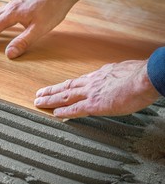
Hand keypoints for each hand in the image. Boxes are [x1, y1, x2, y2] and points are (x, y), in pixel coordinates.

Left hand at [35, 60, 159, 118]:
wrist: (145, 78)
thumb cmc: (140, 75)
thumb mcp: (123, 70)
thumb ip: (114, 76)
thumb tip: (115, 78)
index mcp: (99, 75)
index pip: (78, 81)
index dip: (66, 85)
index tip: (57, 87)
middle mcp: (91, 82)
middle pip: (66, 87)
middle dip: (51, 91)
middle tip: (39, 93)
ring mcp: (91, 93)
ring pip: (65, 96)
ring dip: (50, 99)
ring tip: (39, 102)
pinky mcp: (95, 105)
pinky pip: (75, 109)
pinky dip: (64, 111)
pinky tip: (54, 113)